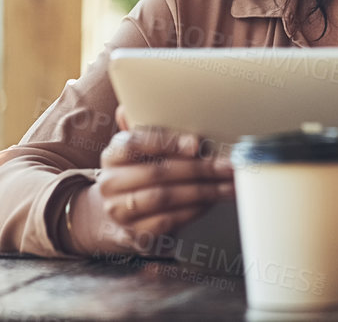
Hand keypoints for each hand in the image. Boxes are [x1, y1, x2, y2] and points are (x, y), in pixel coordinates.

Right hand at [64, 123, 233, 256]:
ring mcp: (119, 211)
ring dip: (202, 192)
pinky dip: (193, 211)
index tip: (196, 143)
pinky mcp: (134, 234)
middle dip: (198, 169)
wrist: (117, 213)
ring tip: (227, 186)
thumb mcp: (139, 148)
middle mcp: (110, 182)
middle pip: (157, 173)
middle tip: (226, 166)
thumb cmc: (137, 172)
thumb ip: (149, 128)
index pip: (136, 143)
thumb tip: (156, 103)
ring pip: (165, 198)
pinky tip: (210, 202)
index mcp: (112, 154)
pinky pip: (168, 221)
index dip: (167, 142)